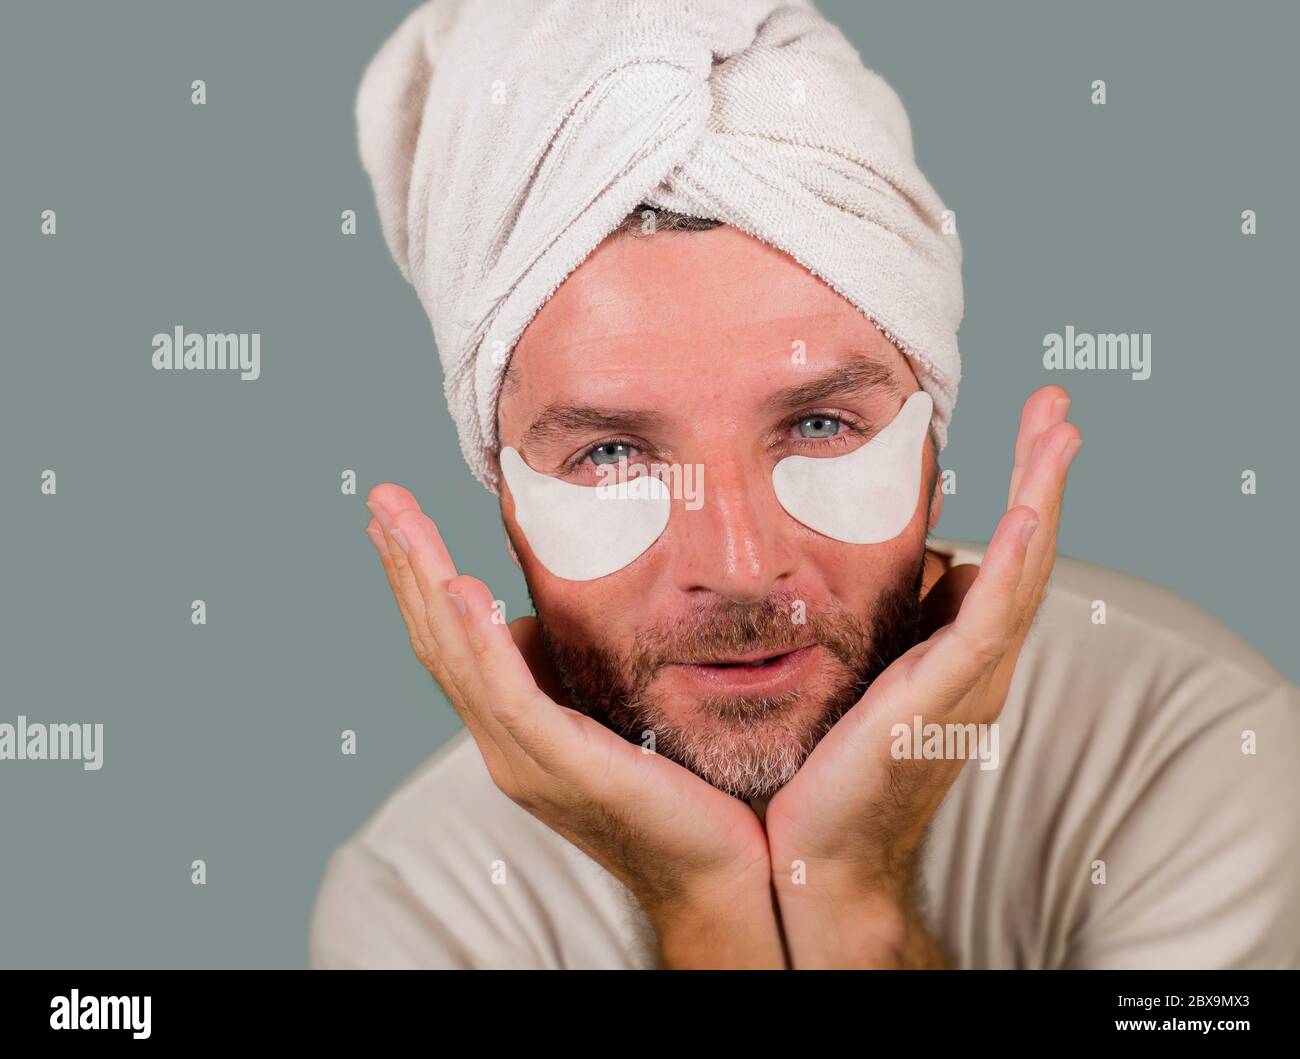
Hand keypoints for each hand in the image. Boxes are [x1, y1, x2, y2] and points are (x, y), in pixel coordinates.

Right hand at [364, 484, 784, 967]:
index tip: (398, 521)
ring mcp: (528, 760)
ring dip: (427, 586)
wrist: (717, 871)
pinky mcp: (567, 767)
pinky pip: (512, 697)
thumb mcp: (604, 715)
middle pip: (440, 643)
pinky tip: (462, 590)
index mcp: (514, 732)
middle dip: (407, 568)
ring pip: (461, 661)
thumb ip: (561, 675)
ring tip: (401, 525)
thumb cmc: (673, 792)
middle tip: (381, 500)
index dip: (420, 581)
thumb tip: (530, 620)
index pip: (452, 644)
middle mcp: (505, 746)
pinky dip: (482, 641)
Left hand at [763, 385, 1081, 967]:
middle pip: (1026, 554)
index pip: (1003, 559)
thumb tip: (912, 566)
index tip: (1030, 427)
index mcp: (959, 656)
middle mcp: (978, 665)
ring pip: (1019, 575)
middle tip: (1057, 407)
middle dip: (1042, 476)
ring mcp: (968, 683)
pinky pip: (988, 622)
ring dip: (1040, 499)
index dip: (1022, 491)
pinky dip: (1011, 566)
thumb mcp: (864, 673)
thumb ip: (893, 623)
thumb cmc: (833, 768)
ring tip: (1058, 433)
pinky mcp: (942, 701)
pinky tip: (1025, 514)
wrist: (821, 854)